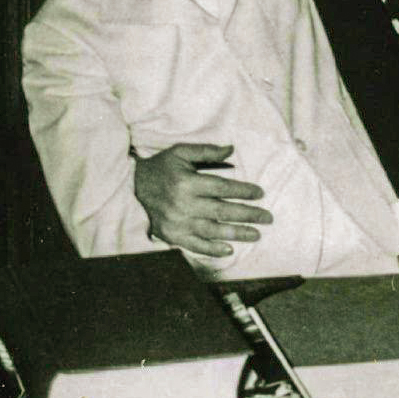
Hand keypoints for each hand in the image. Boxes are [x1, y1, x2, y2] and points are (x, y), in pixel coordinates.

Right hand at [133, 143, 272, 256]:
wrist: (130, 188)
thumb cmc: (160, 168)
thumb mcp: (180, 152)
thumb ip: (206, 151)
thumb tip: (231, 148)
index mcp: (187, 182)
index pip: (222, 188)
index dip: (243, 191)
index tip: (260, 193)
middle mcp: (183, 204)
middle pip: (222, 211)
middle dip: (248, 215)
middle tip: (268, 218)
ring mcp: (177, 222)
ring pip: (213, 230)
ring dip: (237, 234)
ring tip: (256, 234)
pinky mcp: (171, 235)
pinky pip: (195, 245)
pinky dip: (212, 249)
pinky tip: (229, 249)